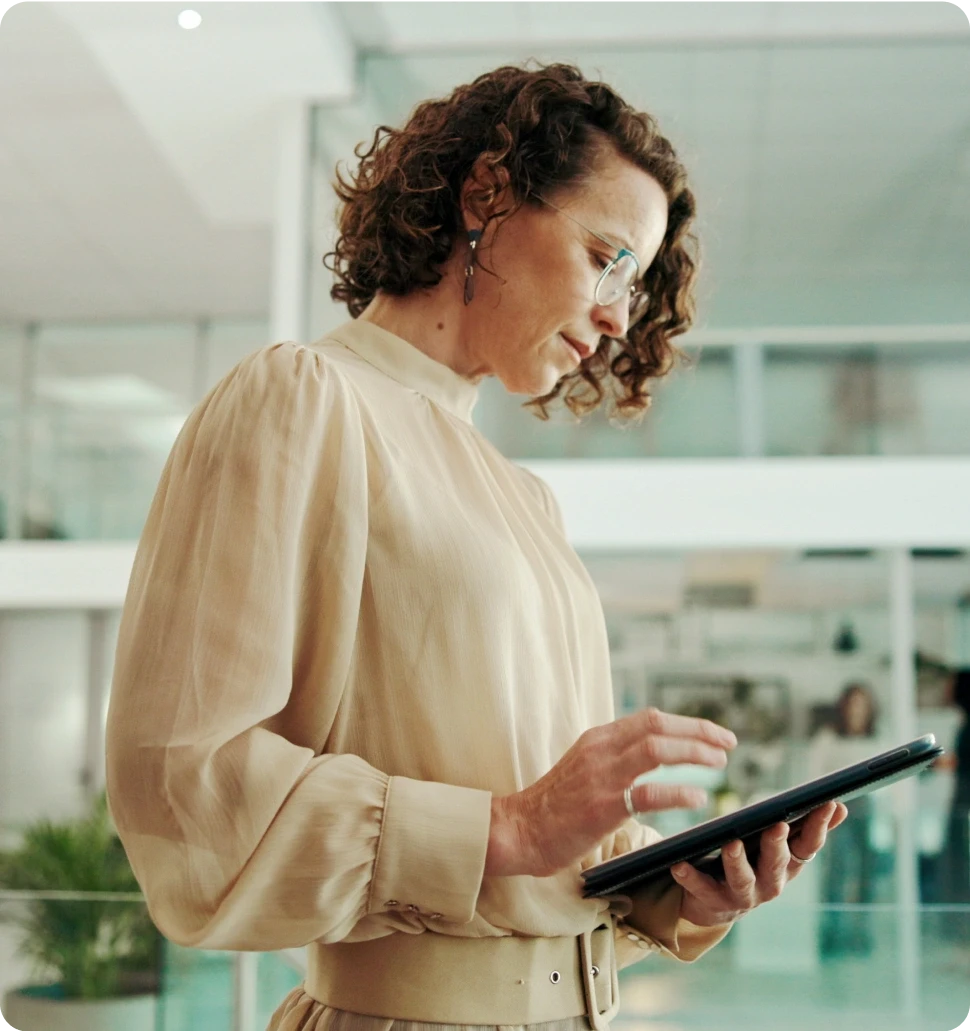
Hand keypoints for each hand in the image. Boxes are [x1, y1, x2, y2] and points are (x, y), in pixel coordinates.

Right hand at [485, 707, 736, 877]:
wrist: (519, 830)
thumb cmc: (555, 806)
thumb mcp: (584, 768)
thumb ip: (615, 758)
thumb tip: (654, 755)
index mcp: (598, 738)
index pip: (650, 718)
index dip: (688, 723)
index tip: (715, 734)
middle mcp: (601, 749)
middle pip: (659, 725)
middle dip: (699, 732)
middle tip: (728, 745)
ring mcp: (600, 776)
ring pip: (656, 749)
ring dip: (694, 752)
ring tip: (720, 763)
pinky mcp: (601, 807)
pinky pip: (646, 793)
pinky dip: (677, 791)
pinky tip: (698, 796)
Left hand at [670, 800, 848, 925]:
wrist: (718, 903)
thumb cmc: (753, 861)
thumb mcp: (781, 846)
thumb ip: (806, 828)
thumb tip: (840, 806)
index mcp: (788, 865)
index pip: (808, 846)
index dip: (819, 827)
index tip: (828, 804)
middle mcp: (771, 883)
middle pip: (778, 864)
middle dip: (778, 845)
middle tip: (778, 825)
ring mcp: (744, 896)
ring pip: (743, 880)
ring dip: (738, 862)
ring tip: (731, 843)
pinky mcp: (714, 902)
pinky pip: (702, 889)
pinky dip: (691, 877)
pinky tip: (680, 864)